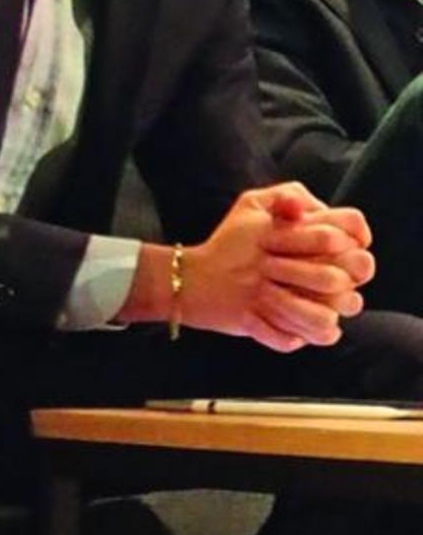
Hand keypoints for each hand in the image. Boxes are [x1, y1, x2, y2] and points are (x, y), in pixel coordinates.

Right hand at [116, 183, 374, 352]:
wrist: (187, 280)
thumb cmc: (227, 242)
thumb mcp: (251, 204)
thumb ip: (288, 195)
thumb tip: (317, 208)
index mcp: (274, 235)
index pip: (328, 238)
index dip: (348, 245)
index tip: (347, 253)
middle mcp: (268, 265)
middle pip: (329, 278)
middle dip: (344, 287)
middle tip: (345, 291)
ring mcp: (258, 295)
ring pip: (315, 316)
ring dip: (327, 321)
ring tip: (330, 320)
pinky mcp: (249, 320)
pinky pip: (286, 338)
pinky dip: (298, 339)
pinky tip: (301, 334)